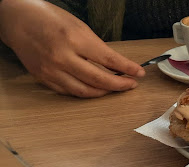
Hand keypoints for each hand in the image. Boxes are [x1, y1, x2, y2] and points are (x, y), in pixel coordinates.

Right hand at [0, 0, 144, 97]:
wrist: (18, 21)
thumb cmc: (49, 19)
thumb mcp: (79, 27)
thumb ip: (97, 47)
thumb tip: (116, 64)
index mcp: (75, 39)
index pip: (109, 60)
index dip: (127, 69)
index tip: (139, 73)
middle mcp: (62, 57)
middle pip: (99, 80)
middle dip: (119, 85)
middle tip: (131, 84)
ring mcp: (51, 70)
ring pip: (84, 91)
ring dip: (104, 92)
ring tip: (115, 88)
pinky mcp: (43, 78)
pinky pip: (69, 91)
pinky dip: (85, 92)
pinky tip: (95, 89)